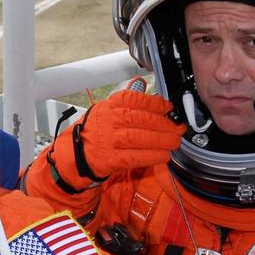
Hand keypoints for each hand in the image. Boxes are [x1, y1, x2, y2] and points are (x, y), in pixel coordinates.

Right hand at [48, 83, 184, 188]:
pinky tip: (163, 156)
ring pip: (139, 138)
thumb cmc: (96, 132)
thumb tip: (152, 95)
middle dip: (164, 125)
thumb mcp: (108, 110)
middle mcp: (108, 120)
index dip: (155, 104)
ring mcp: (109, 140)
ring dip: (161, 141)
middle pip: (140, 120)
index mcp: (109, 105)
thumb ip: (129, 103)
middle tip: (177, 129)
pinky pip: (135, 157)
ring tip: (174, 142)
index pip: (135, 100)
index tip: (169, 108)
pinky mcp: (110, 159)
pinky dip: (152, 156)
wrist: (76, 154)